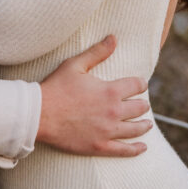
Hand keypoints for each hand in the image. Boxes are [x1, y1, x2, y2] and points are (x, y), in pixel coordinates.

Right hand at [37, 35, 151, 156]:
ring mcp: (107, 131)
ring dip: (144, 125)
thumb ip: (97, 52)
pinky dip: (136, 149)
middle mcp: (113, 111)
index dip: (140, 84)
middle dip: (142, 104)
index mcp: (110, 91)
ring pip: (135, 129)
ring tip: (147, 124)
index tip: (140, 85)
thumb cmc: (56, 87)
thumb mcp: (76, 65)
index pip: (136, 85)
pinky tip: (142, 147)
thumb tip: (113, 38)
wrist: (39, 115)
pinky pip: (124, 150)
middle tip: (142, 105)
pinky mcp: (99, 146)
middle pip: (139, 108)